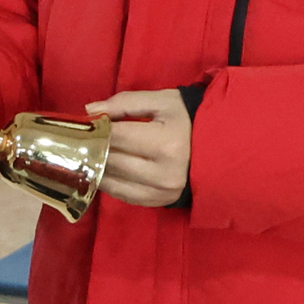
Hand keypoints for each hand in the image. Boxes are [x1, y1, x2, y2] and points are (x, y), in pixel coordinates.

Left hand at [81, 89, 191, 208]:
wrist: (222, 147)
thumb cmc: (189, 120)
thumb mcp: (163, 102)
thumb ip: (125, 102)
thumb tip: (89, 111)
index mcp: (165, 144)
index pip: (114, 136)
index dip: (94, 129)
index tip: (82, 124)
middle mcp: (162, 173)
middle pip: (110, 159)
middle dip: (92, 147)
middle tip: (81, 138)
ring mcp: (161, 192)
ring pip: (111, 180)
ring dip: (96, 166)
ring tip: (89, 152)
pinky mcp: (159, 202)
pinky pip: (122, 194)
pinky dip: (108, 181)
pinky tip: (104, 169)